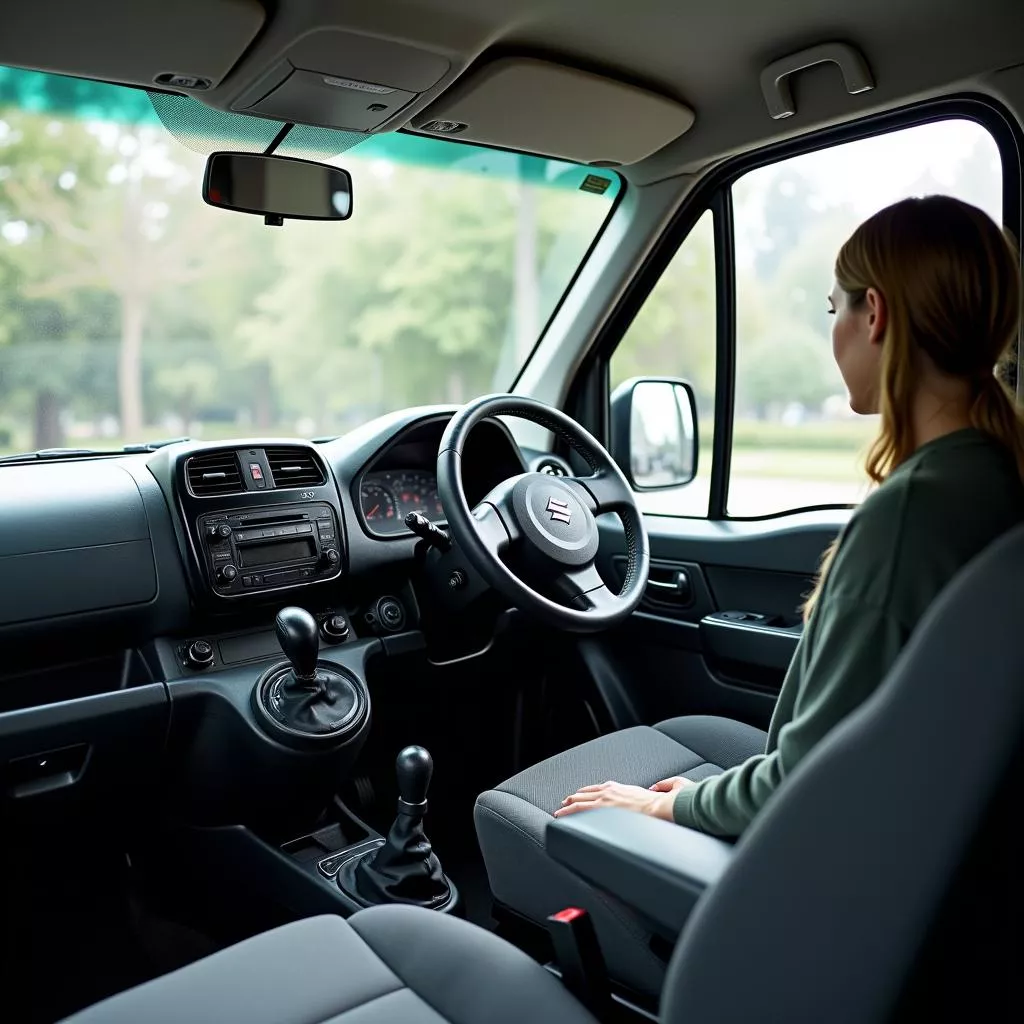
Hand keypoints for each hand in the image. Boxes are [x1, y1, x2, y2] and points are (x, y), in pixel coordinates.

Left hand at [553, 778, 691, 821]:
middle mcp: (610, 791)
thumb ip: (659, 785)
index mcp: (622, 787)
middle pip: (586, 793)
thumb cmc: (665, 802)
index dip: (589, 792)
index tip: (582, 795)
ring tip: (560, 811)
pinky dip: (569, 812)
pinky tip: (562, 817)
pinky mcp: (602, 809)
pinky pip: (579, 810)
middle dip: (574, 798)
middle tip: (565, 803)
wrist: (662, 808)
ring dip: (568, 805)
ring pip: (579, 800)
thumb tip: (656, 789)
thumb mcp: (662, 788)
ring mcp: (605, 799)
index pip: (599, 788)